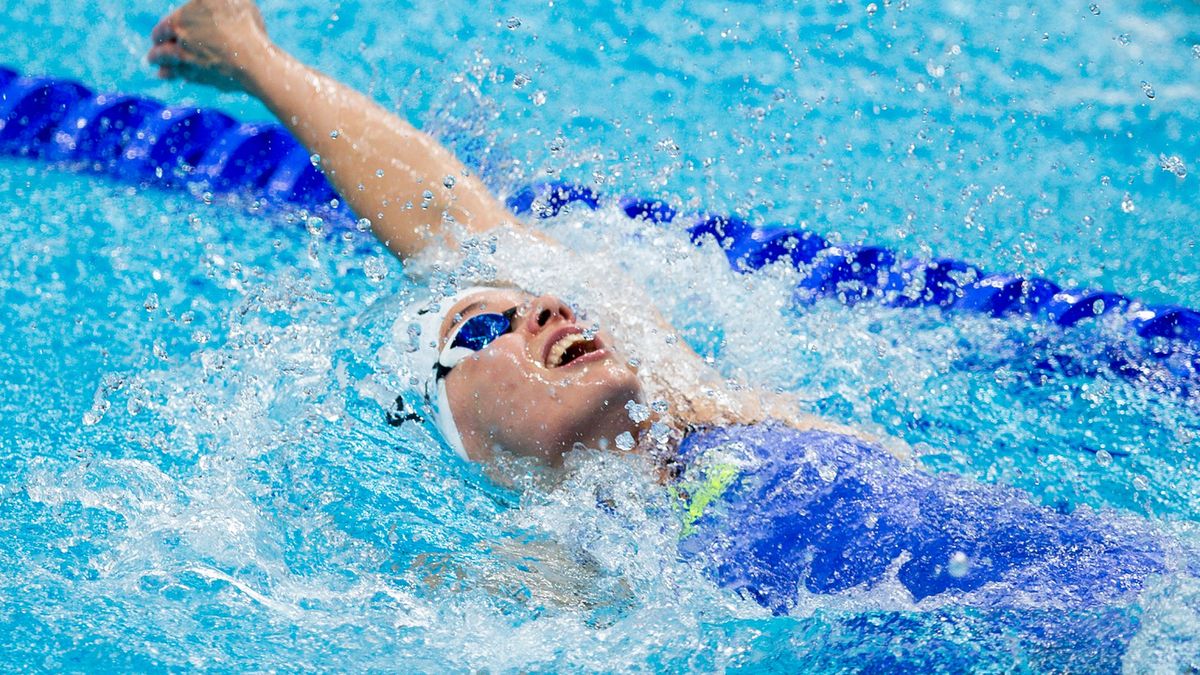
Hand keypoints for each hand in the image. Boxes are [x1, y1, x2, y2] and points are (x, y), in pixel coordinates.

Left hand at [147, 0, 271, 92]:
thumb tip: (200, 0)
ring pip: (174, 71)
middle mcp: (181, 47)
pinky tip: (188, 79)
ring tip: (162, 74)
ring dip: (166, 71)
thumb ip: (203, 0)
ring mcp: (194, 67)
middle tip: (153, 57)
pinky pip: (193, 80)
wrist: (255, 61)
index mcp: (180, 22)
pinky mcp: (209, 81)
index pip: (162, 29)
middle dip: (156, 55)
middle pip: (162, 53)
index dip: (158, 33)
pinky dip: (188, 79)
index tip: (157, 36)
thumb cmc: (239, 24)